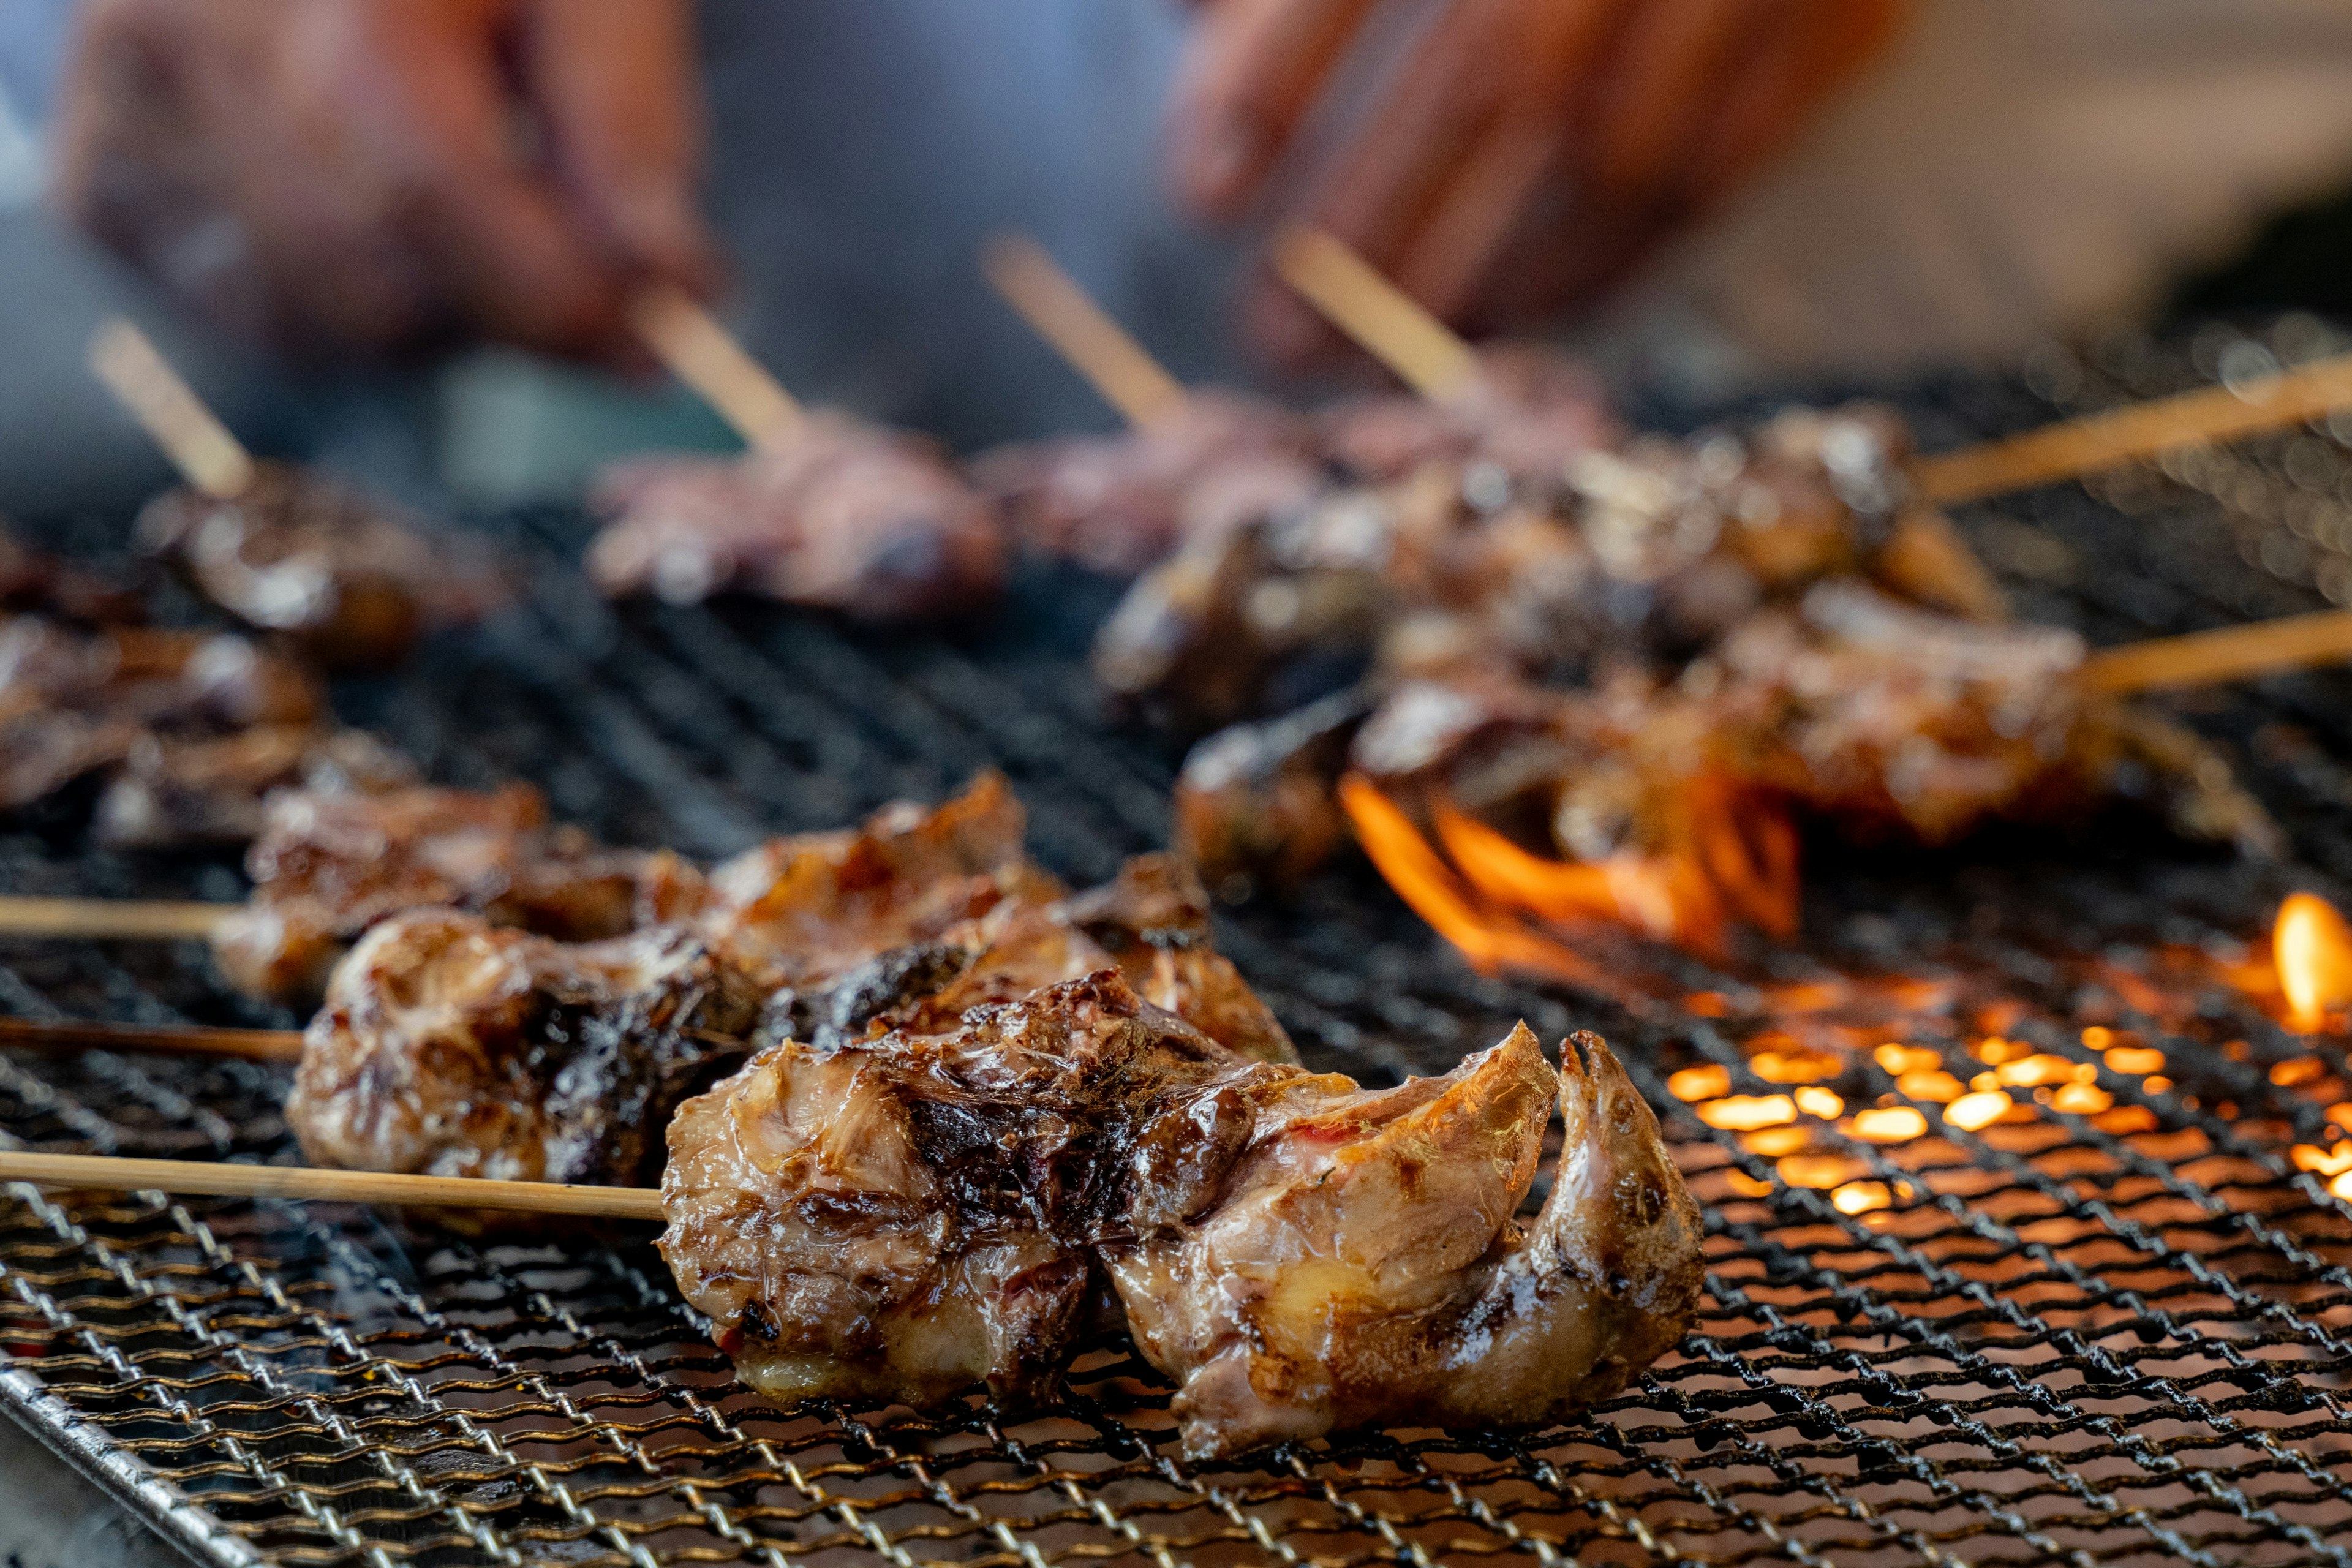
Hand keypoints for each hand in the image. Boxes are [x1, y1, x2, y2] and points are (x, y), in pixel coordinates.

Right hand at [53, 0, 713, 362]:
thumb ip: (629, 123)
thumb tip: (674, 285)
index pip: (439, 196)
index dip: (563, 300)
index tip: (655, 341)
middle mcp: (202, 47)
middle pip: (373, 284)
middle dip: (500, 307)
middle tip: (564, 262)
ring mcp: (133, 115)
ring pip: (310, 324)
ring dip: (420, 314)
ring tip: (453, 207)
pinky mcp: (107, 179)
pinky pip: (244, 316)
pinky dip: (334, 306)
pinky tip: (366, 217)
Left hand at [1165, 0, 1906, 361]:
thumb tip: (1192, 22)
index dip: (1270, 80)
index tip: (1203, 199)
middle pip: (1483, 76)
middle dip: (1368, 227)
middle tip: (1279, 341)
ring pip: (1608, 151)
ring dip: (1491, 272)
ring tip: (1397, 346)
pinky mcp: (1845, 21)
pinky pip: (1717, 171)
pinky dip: (1614, 259)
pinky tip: (1528, 310)